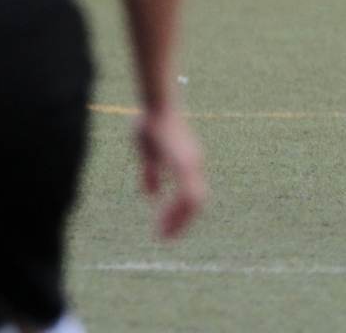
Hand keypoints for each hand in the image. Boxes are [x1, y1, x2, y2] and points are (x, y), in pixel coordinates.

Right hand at [137, 107, 206, 240]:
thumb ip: (151, 173)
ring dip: (180, 221)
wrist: (156, 106)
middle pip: (197, 201)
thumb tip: (151, 195)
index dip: (180, 212)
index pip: (191, 194)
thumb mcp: (148, 154)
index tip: (165, 228)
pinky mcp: (184, 163)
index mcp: (188, 162)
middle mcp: (194, 164)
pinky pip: (187, 193)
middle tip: (166, 239)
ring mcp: (191, 164)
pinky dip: (178, 210)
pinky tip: (164, 221)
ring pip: (195, 201)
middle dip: (182, 222)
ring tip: (164, 236)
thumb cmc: (151, 124)